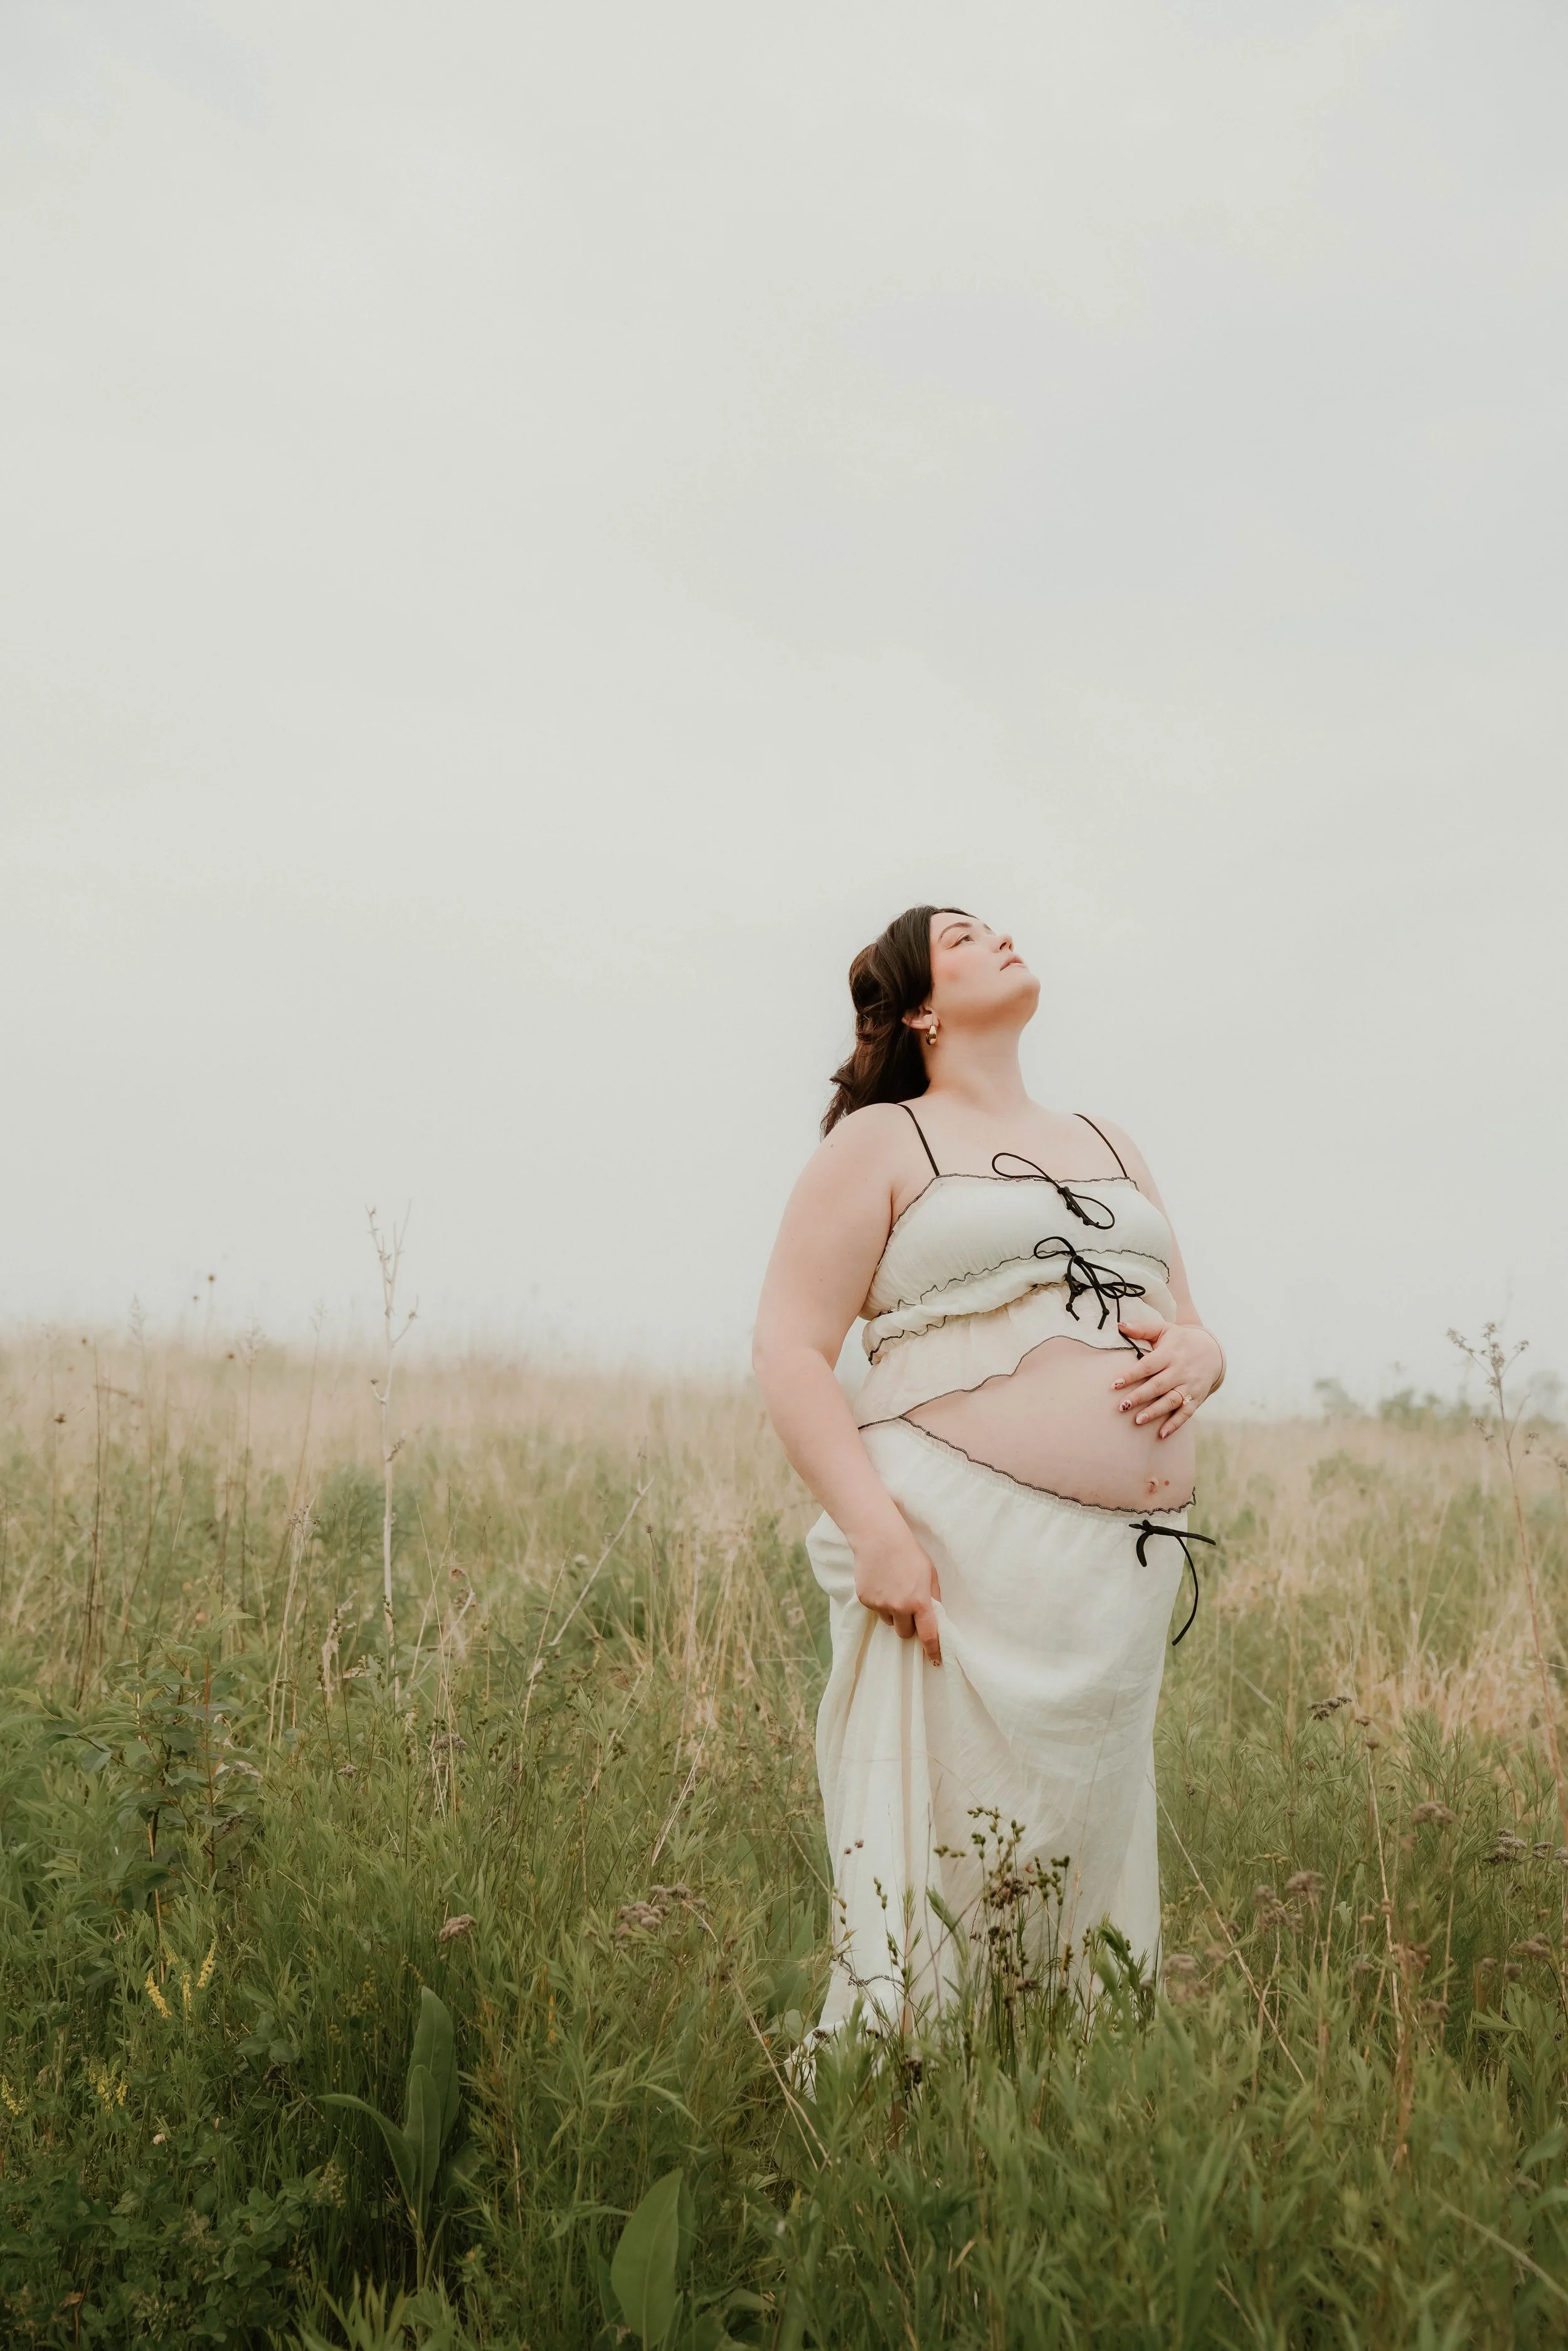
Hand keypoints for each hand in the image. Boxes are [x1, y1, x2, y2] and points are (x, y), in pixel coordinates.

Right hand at [852, 1521, 942, 1664]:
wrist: (879, 1538)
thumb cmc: (909, 1553)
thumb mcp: (930, 1574)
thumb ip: (932, 1598)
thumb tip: (934, 1617)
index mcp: (919, 1602)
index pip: (928, 1635)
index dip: (933, 1650)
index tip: (935, 1660)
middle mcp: (899, 1607)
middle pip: (905, 1632)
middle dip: (908, 1624)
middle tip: (907, 1606)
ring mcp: (880, 1605)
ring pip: (889, 1621)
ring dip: (892, 1612)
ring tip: (892, 1588)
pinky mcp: (865, 1600)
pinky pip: (875, 1610)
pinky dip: (879, 1602)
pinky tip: (880, 1583)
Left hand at [1112, 1305, 1222, 1440]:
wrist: (1212, 1350)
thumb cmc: (1180, 1340)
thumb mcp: (1164, 1329)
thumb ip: (1142, 1328)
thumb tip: (1120, 1325)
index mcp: (1169, 1353)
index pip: (1148, 1365)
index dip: (1131, 1375)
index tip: (1114, 1384)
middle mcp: (1180, 1371)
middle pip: (1158, 1385)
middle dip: (1140, 1397)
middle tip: (1122, 1406)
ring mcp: (1189, 1386)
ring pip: (1171, 1401)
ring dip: (1155, 1412)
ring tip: (1138, 1420)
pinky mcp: (1196, 1398)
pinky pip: (1186, 1413)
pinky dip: (1175, 1424)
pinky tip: (1161, 1434)